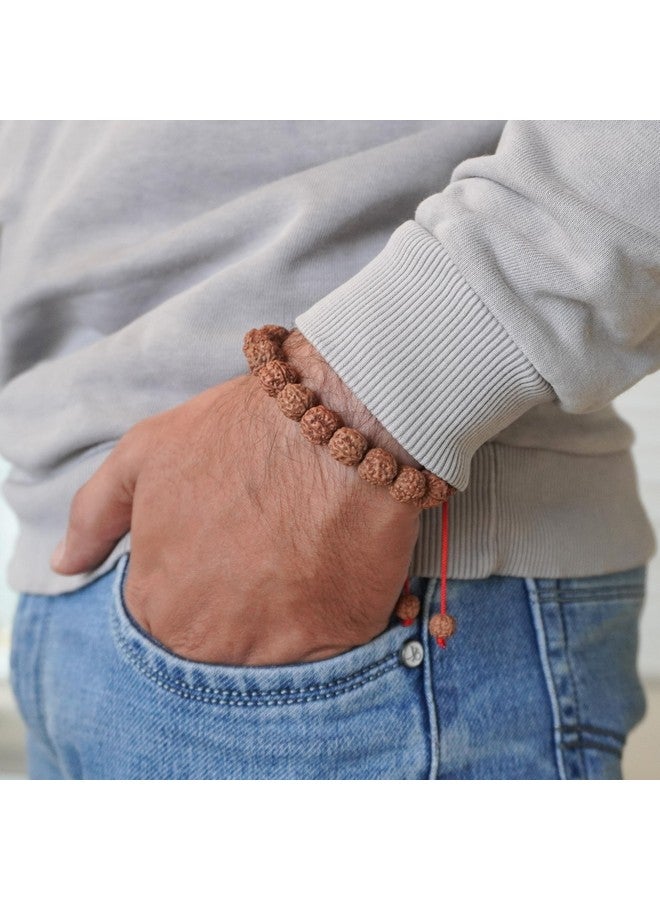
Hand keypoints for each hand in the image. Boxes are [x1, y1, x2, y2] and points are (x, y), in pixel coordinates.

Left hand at [50, 331, 421, 664]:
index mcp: (156, 604)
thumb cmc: (236, 434)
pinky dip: (330, 624)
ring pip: (270, 658)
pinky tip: (333, 573)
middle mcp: (208, 642)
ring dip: (282, 624)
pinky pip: (329, 654)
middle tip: (263, 558)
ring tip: (299, 562)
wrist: (336, 421)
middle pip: (215, 651)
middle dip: (235, 612)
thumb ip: (95, 515)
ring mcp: (276, 648)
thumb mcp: (143, 455)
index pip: (162, 627)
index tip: (220, 556)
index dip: (193, 588)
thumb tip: (66, 563)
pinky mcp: (340, 640)